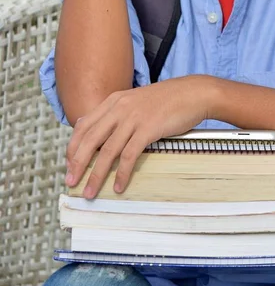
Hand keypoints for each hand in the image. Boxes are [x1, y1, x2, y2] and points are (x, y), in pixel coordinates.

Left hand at [65, 75, 215, 198]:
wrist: (193, 93)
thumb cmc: (167, 100)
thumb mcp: (136, 101)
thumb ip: (118, 114)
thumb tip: (102, 135)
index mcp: (114, 100)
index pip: (84, 125)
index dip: (73, 146)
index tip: (69, 164)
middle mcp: (120, 107)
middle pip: (90, 139)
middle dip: (77, 163)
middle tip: (71, 182)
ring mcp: (134, 117)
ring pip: (108, 151)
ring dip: (96, 174)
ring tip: (90, 192)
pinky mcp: (148, 128)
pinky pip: (129, 155)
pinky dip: (122, 173)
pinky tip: (119, 186)